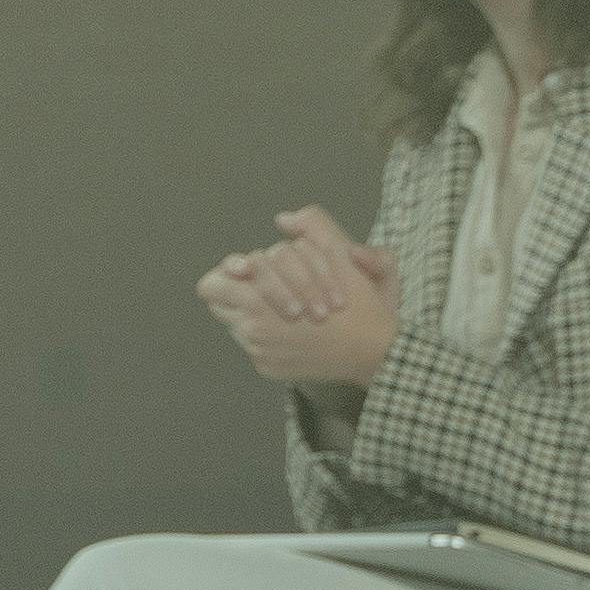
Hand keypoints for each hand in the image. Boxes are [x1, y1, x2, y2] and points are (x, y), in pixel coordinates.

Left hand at [198, 205, 396, 389]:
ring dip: (253, 311)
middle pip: (218, 302)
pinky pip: (253, 347)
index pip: (212, 285)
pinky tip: (298, 332)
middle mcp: (252, 329)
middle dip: (238, 289)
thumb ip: (313, 228)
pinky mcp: (267, 369)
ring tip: (288, 308)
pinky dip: (269, 337)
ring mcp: (258, 352)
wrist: (378, 352)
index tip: (248, 270)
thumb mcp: (344, 255)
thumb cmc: (361, 304)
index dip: (229, 273)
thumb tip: (283, 220)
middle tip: (263, 285)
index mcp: (260, 300)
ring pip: (235, 322)